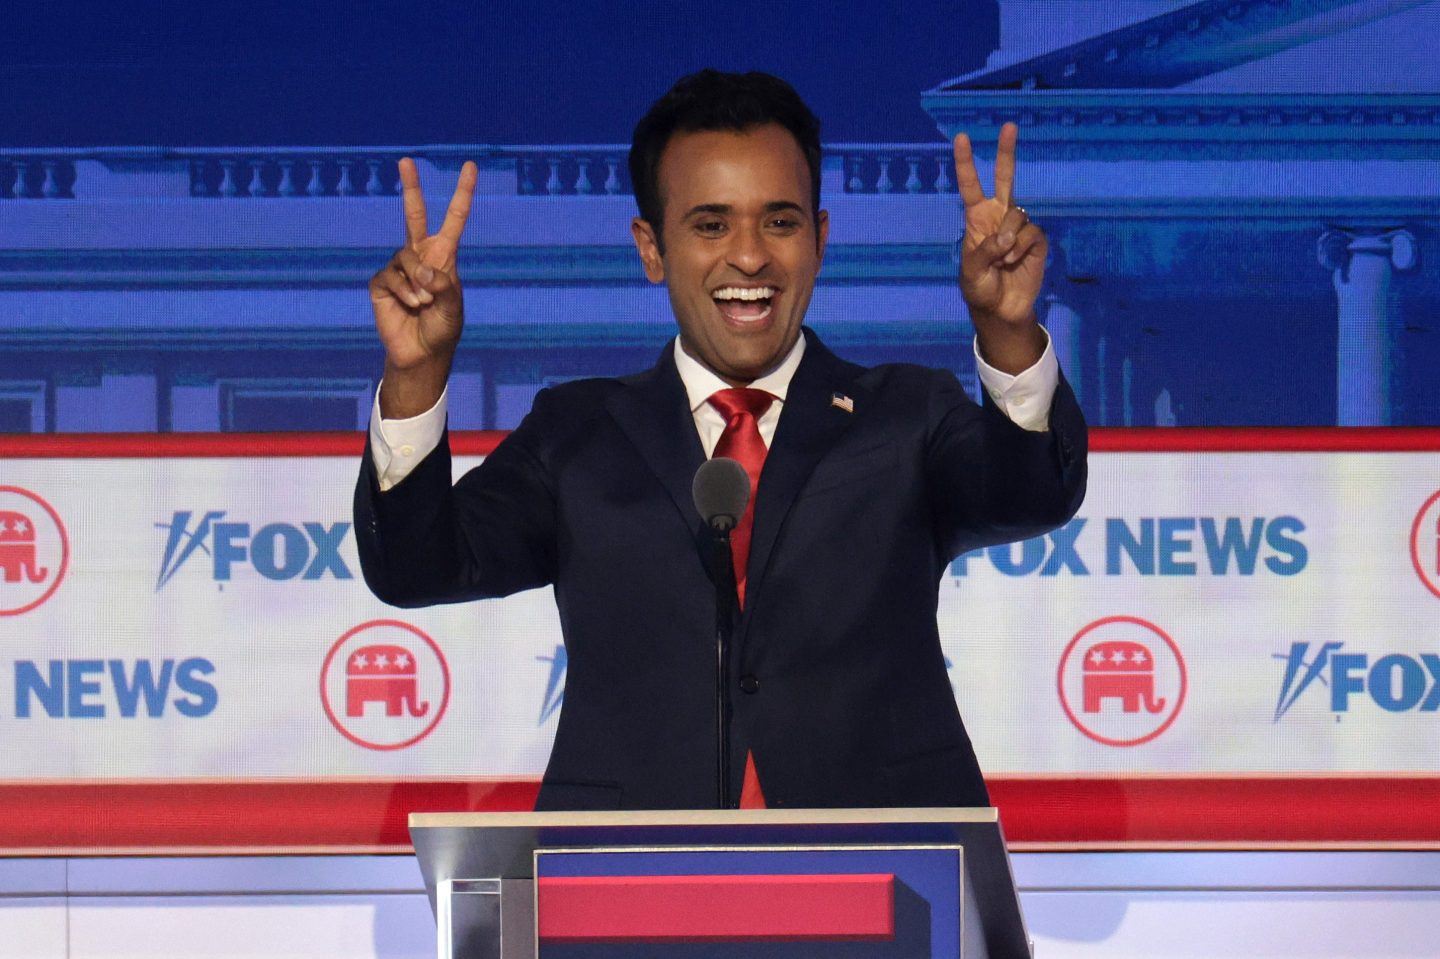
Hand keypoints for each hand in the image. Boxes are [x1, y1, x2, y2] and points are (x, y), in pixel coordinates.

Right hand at [368, 157, 477, 416]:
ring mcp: (399, 266)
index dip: (463, 193)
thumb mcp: (453, 308)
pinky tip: (409, 306)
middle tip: (406, 161)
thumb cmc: (442, 328)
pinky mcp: (381, 281)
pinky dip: (403, 293)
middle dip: (411, 187)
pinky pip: (390, 277)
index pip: (454, 218)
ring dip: (417, 284)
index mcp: (444, 255)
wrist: (421, 352)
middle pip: (413, 214)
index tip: (471, 166)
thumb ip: (444, 287)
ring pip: (405, 258)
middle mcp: (420, 255)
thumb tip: (424, 272)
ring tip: (424, 304)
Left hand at [953, 123, 1047, 372]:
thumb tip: (1007, 237)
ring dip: (1009, 239)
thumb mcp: (971, 271)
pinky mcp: (1037, 240)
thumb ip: (985, 250)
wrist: (1001, 309)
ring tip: (1003, 260)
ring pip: (1017, 214)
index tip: (961, 137)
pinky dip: (1021, 249)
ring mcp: (1019, 227)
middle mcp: (999, 216)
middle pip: (1005, 178)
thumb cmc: (980, 288)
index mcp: (976, 219)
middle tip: (1008, 125)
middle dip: (1006, 152)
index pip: (970, 185)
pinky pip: (1031, 233)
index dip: (965, 162)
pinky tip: (1016, 262)